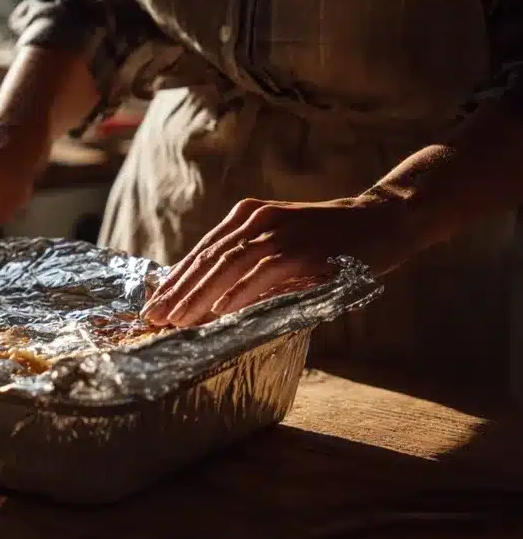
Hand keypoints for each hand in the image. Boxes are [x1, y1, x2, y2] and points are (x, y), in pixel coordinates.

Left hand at [142, 194, 408, 327]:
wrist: (386, 220)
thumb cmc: (332, 241)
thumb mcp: (283, 247)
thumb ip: (251, 267)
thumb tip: (213, 302)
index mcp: (247, 217)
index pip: (202, 252)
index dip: (174, 281)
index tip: (153, 306)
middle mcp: (257, 219)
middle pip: (206, 259)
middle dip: (177, 292)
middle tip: (153, 319)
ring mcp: (279, 231)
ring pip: (227, 266)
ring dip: (198, 296)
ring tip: (177, 321)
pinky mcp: (301, 248)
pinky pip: (262, 273)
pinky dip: (238, 294)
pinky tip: (219, 313)